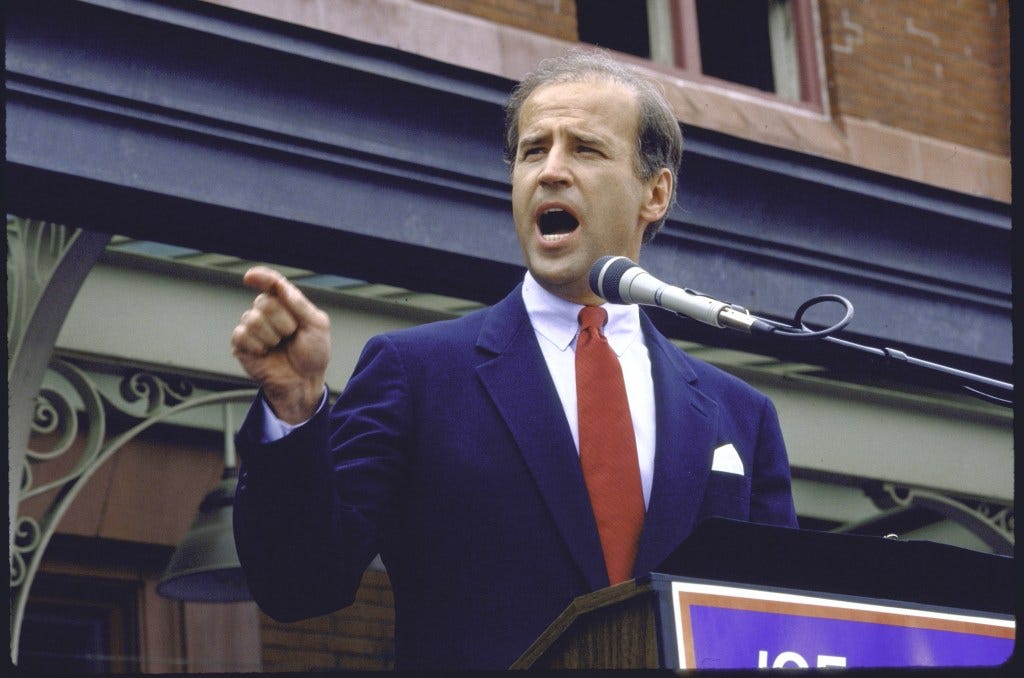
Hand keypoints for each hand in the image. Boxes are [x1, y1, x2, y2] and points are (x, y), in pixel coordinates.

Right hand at [231, 266, 330, 423]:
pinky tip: (266, 353)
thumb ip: (300, 304)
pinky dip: (258, 345)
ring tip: (279, 346)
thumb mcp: (317, 326)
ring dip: (272, 336)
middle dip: (284, 322)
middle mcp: (267, 312)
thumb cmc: (313, 355)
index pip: (271, 283)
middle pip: (264, 302)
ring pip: (253, 319)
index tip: (251, 277)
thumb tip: (281, 287)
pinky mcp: (241, 344)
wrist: (304, 381)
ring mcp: (252, 327)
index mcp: (286, 304)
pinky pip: (242, 334)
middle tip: (291, 336)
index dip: (261, 277)